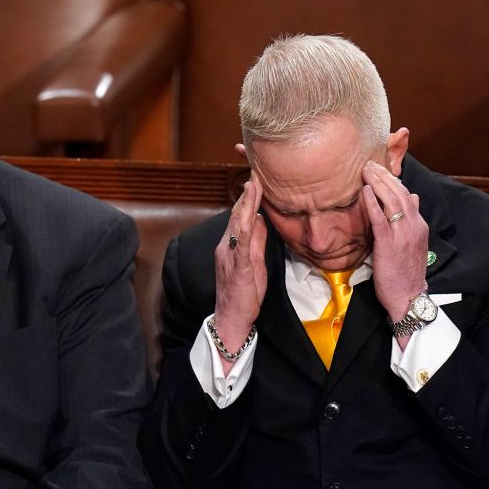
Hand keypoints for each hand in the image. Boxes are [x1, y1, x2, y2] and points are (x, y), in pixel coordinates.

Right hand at [212, 174, 267, 368]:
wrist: (231, 318)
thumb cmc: (243, 293)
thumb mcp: (255, 262)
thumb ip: (257, 240)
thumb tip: (262, 218)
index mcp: (232, 244)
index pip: (241, 214)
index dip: (249, 195)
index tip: (258, 176)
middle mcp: (227, 245)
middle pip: (238, 214)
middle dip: (248, 192)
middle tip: (256, 169)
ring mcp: (230, 255)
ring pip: (238, 225)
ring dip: (245, 203)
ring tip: (253, 184)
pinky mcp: (237, 267)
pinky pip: (241, 245)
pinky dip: (245, 228)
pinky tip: (250, 216)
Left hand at [361, 160, 429, 327]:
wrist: (408, 296)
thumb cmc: (406, 272)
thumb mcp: (413, 243)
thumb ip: (411, 221)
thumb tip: (413, 197)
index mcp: (419, 225)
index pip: (407, 196)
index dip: (393, 181)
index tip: (381, 169)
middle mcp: (414, 226)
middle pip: (400, 193)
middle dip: (385, 176)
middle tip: (370, 163)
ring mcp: (403, 235)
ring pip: (392, 201)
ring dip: (378, 183)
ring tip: (366, 170)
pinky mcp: (389, 244)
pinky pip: (381, 219)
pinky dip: (373, 203)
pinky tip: (365, 191)